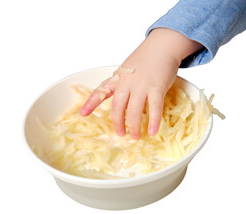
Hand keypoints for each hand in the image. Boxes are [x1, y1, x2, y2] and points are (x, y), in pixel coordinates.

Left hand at [80, 28, 202, 138]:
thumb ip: (122, 83)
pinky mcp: (157, 87)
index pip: (101, 90)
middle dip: (118, 122)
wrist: (162, 45)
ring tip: (135, 136)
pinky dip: (153, 121)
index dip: (91, 103)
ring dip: (134, 125)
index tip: (82, 113)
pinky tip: (152, 131)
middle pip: (118, 106)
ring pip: (134, 110)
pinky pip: (154, 107)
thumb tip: (120, 99)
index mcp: (118, 78)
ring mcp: (142, 85)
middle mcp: (127, 82)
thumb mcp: (128, 68)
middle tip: (120, 134)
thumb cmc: (146, 58)